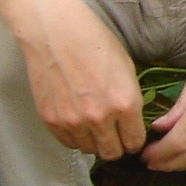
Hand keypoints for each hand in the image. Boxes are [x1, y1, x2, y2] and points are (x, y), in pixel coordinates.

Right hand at [16, 0, 145, 158]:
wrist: (55, 32)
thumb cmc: (95, 43)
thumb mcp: (127, 70)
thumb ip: (130, 101)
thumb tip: (131, 123)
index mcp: (125, 104)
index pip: (134, 142)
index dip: (135, 140)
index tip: (132, 136)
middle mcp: (99, 118)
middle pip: (112, 153)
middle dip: (117, 146)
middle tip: (114, 135)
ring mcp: (72, 121)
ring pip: (88, 150)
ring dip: (94, 142)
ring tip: (95, 125)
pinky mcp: (50, 120)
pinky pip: (67, 142)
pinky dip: (74, 137)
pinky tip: (78, 121)